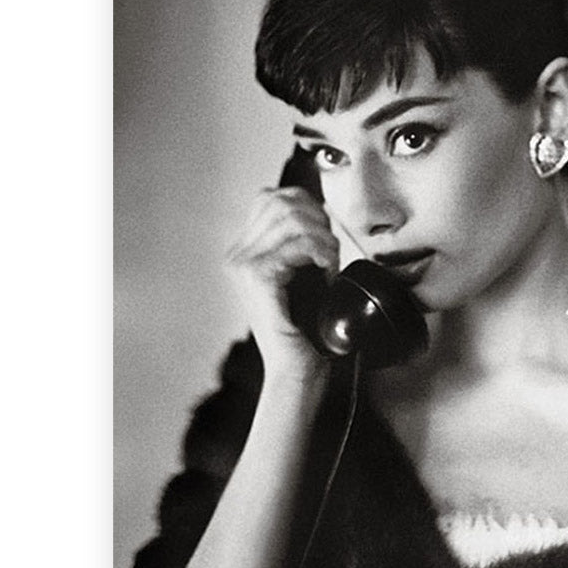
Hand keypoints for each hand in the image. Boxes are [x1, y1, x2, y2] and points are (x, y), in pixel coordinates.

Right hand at [225, 186, 338, 374]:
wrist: (297, 369)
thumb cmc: (306, 327)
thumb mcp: (303, 273)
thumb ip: (302, 241)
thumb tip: (319, 210)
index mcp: (243, 252)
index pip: (273, 198)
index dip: (308, 206)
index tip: (326, 234)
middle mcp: (237, 255)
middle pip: (283, 202)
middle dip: (318, 220)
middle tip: (330, 251)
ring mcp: (243, 265)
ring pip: (293, 219)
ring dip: (323, 239)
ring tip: (329, 263)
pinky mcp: (257, 276)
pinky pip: (298, 243)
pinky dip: (322, 252)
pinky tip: (327, 271)